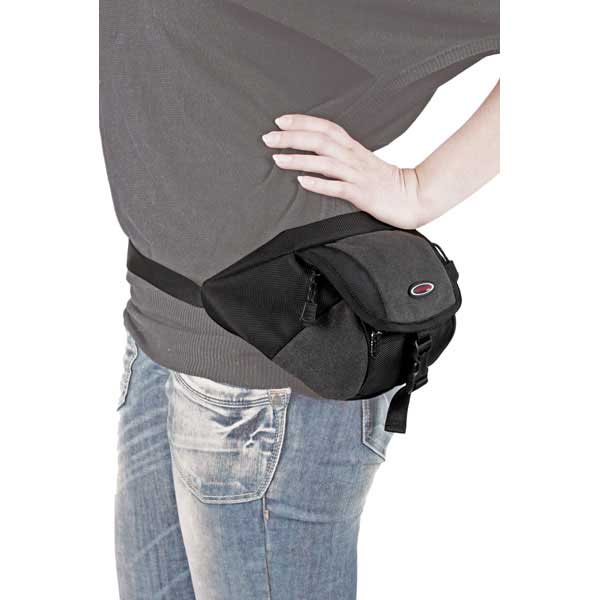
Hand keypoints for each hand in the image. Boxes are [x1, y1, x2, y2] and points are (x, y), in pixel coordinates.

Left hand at [262, 114, 424, 228]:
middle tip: (268, 138)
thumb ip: (343, 158)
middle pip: (320, 140)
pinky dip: (318, 184)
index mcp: (354, 149)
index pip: (326, 127)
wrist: (416, 198)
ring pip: (325, 162)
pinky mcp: (363, 194)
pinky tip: (301, 182)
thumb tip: (318, 155)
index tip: (280, 120)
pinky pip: (338, 187)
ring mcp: (358, 176)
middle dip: (292, 137)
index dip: (303, 122)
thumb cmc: (387, 183)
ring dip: (299, 159)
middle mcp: (354, 158)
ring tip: (277, 159)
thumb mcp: (363, 164)